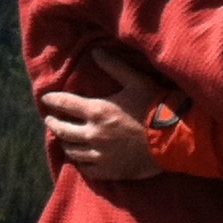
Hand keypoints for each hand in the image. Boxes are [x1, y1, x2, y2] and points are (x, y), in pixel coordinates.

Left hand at [40, 49, 164, 180]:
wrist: (175, 139)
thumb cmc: (156, 107)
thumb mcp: (136, 81)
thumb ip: (114, 66)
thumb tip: (95, 52)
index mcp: (98, 110)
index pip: (64, 104)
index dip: (52, 101)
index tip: (46, 100)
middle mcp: (93, 134)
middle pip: (61, 129)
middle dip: (53, 123)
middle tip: (50, 119)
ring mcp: (100, 154)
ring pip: (71, 150)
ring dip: (65, 142)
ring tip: (63, 138)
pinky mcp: (109, 170)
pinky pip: (86, 168)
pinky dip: (80, 161)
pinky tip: (80, 157)